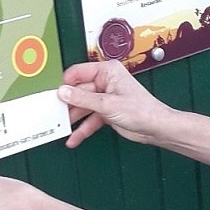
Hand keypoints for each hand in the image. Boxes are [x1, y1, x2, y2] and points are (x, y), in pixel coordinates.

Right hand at [59, 60, 173, 148]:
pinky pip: (89, 119)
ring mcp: (105, 98)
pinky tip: (74, 138)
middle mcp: (105, 82)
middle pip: (78, 92)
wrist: (156, 128)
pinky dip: (82, 129)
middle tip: (54, 114)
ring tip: (60, 128)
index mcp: (107, 71)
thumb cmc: (142, 110)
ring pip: (82, 107)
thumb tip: (63, 92)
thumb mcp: (107, 104)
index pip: (78, 73)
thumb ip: (82, 99)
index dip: (65, 84)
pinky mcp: (106, 112)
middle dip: (67, 105)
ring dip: (73, 119)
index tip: (53, 95)